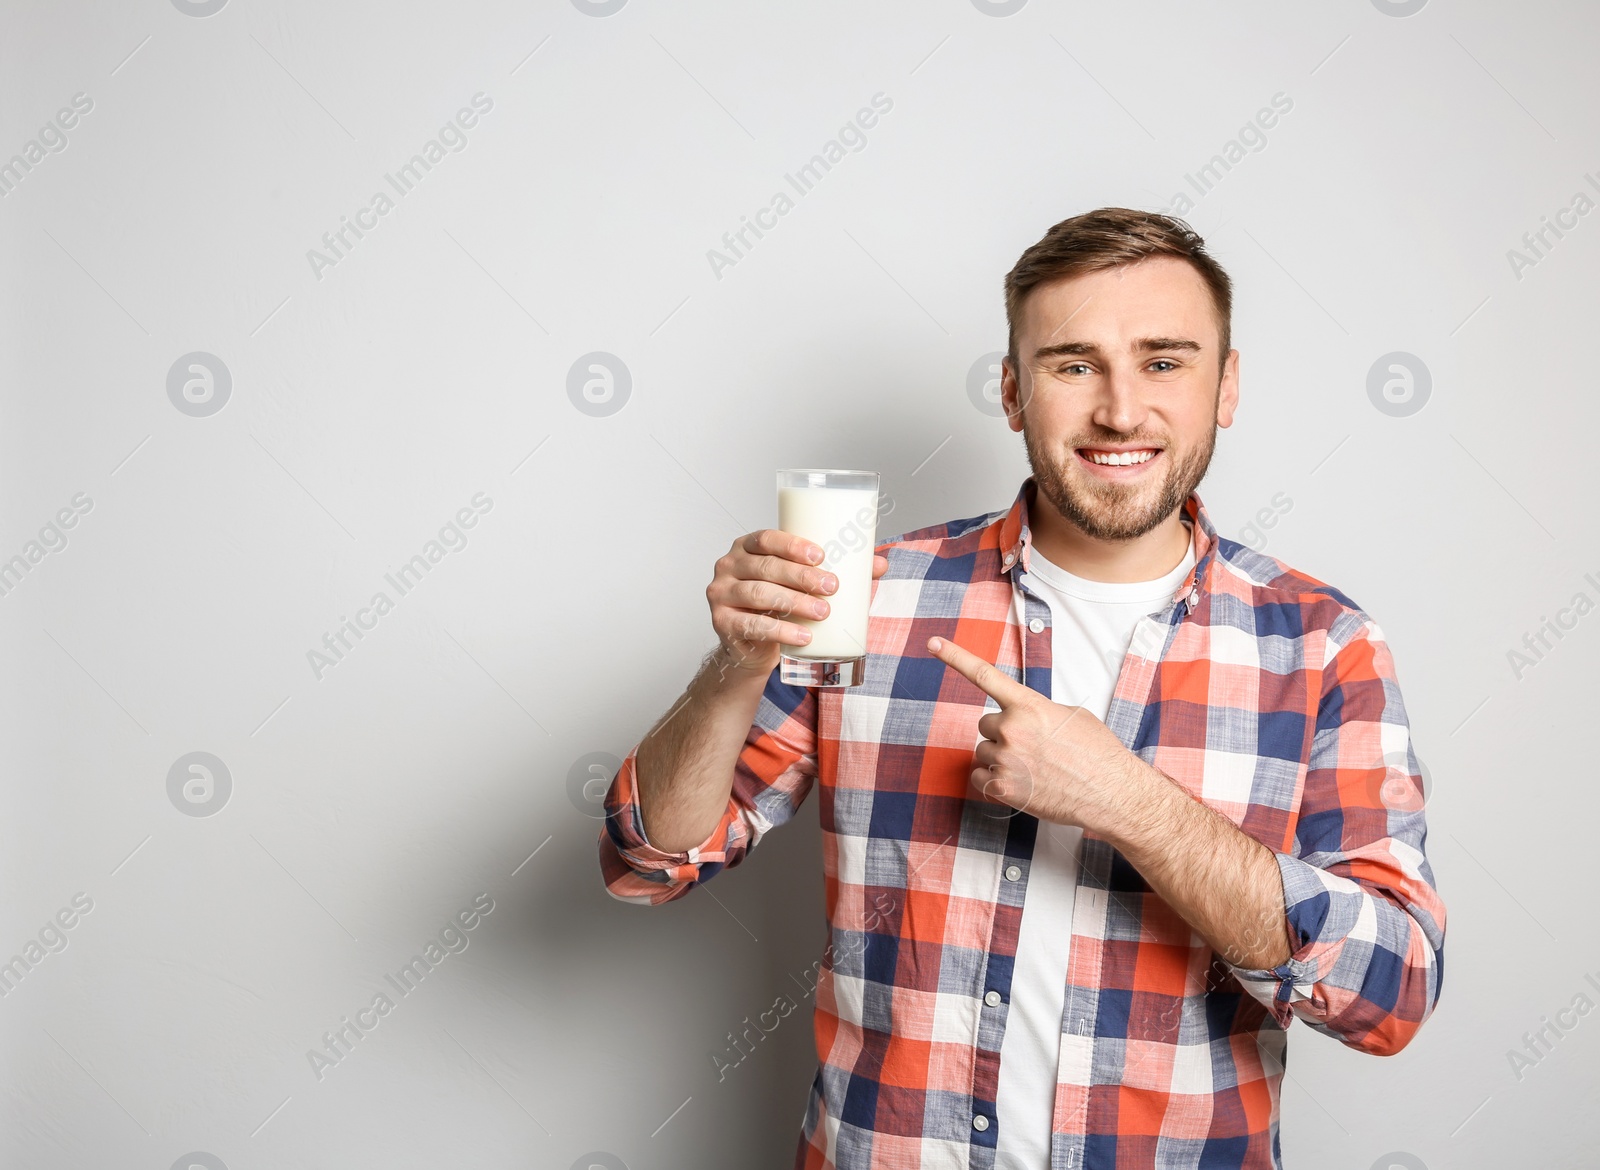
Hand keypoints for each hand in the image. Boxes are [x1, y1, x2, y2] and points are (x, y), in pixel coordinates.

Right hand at [707, 530, 888, 676]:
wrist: (751, 646)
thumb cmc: (778, 606)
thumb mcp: (803, 584)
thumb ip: (837, 570)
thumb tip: (880, 564)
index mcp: (747, 547)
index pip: (766, 538)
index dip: (792, 544)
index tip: (820, 555)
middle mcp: (729, 566)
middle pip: (766, 567)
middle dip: (802, 577)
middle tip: (832, 587)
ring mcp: (721, 594)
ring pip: (759, 594)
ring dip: (794, 602)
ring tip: (822, 612)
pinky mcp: (722, 623)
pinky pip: (752, 625)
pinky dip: (780, 631)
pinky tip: (803, 636)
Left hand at [926, 635, 1155, 837]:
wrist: (1111, 792)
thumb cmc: (1098, 753)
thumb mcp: (1071, 716)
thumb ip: (1039, 710)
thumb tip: (1026, 716)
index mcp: (1028, 706)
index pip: (984, 675)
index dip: (954, 657)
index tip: (933, 643)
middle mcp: (1011, 730)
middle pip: (985, 725)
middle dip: (1003, 733)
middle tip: (1032, 746)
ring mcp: (1005, 760)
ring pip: (983, 752)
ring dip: (1000, 758)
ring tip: (1033, 767)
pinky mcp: (1002, 789)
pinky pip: (979, 778)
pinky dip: (993, 781)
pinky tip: (1020, 783)